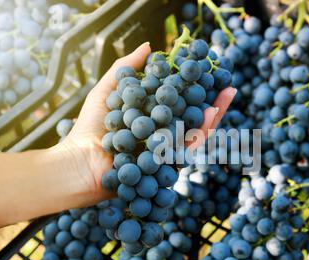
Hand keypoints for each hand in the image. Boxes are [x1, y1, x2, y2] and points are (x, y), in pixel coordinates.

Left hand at [58, 42, 235, 204]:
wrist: (80, 161)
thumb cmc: (90, 128)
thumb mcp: (108, 90)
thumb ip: (127, 69)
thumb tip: (150, 46)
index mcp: (152, 117)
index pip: (179, 101)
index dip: (195, 87)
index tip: (207, 71)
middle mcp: (163, 134)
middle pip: (193, 116)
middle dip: (213, 101)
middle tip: (229, 85)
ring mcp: (167, 150)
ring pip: (196, 132)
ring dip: (214, 114)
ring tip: (227, 95)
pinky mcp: (167, 165)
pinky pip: (188, 148)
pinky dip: (200, 132)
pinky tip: (209, 114)